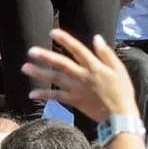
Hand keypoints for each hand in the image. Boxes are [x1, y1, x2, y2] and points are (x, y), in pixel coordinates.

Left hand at [22, 29, 138, 121]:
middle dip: (45, 57)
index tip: (53, 32)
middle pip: (62, 64)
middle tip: (31, 51)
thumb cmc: (122, 91)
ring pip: (56, 79)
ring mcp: (77, 89)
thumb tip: (96, 38)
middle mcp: (83, 76)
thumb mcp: (119, 69)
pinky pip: (57, 97)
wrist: (120, 116)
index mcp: (95, 66)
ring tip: (25, 68)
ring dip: (40, 73)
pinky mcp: (74, 101)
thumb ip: (106, 54)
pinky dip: (44, 94)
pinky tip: (32, 93)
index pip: (78, 49)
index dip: (65, 40)